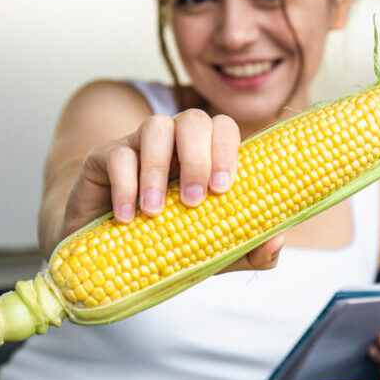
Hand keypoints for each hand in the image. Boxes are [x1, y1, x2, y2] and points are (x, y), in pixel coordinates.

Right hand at [56, 108, 283, 271]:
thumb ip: (249, 250)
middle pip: (193, 120)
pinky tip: (127, 216)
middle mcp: (174, 142)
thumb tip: (276, 240)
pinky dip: (124, 184)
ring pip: (155, 127)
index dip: (227, 150)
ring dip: (159, 168)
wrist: (107, 259)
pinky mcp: (104, 156)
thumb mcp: (213, 253)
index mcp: (205, 156)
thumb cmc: (168, 245)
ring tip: (155, 211)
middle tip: (194, 200)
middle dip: (198, 157)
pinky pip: (117, 153)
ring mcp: (138, 145)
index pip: (224, 129)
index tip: (222, 189)